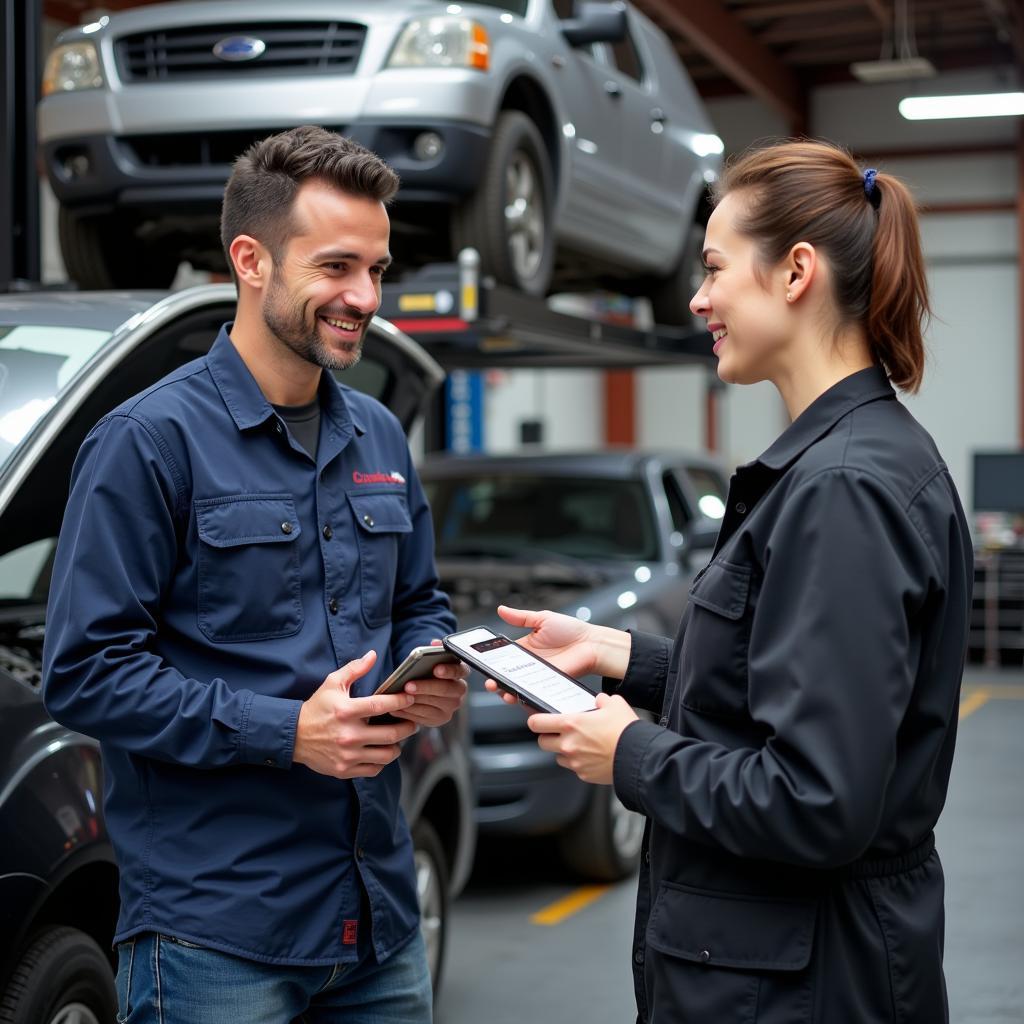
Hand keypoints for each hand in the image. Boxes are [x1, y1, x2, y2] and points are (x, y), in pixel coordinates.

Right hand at [294, 651, 417, 778]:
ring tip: (397, 738)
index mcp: (346, 711)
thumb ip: (354, 669)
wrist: (294, 735)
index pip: (381, 705)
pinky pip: (374, 769)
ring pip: (386, 755)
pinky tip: (380, 751)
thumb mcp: (332, 683)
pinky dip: (382, 761)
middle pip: (391, 734)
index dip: (400, 701)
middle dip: (407, 727)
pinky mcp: (344, 769)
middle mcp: (348, 734)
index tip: (409, 698)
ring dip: (396, 746)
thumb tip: (372, 655)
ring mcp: (347, 755)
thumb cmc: (317, 707)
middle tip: (411, 722)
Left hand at [391, 642, 469, 726]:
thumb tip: (434, 643)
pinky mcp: (439, 719)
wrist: (427, 692)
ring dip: (415, 700)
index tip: (435, 669)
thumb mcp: (433, 660)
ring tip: (399, 696)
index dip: (448, 670)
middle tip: (408, 685)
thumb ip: (435, 651)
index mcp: (460, 673)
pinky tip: (397, 707)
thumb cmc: (429, 672)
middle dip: (425, 687)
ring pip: (433, 705)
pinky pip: (424, 717)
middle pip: (445, 690)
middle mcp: (459, 691)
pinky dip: (409, 712)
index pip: (460, 670)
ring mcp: (450, 707)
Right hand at [484, 606, 630, 706]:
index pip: (502, 658)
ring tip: (501, 691)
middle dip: (494, 681)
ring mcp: (538, 676)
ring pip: (517, 687)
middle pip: (506, 676)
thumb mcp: (542, 619)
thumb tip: (501, 609)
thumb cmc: (570, 630)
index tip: (481, 664)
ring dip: (506, 692)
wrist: (592, 643)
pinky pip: (534, 693)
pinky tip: (518, 697)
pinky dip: (525, 697)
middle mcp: (529, 664)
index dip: (491, 662)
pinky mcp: (548, 685)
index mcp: (524, 648)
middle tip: (490, 683)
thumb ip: (520, 617)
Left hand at [527, 693, 638, 784]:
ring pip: (557, 757)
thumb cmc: (626, 730)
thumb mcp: (615, 704)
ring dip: (563, 751)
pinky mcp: (584, 775)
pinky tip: (591, 756)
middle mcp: (568, 744)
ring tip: (579, 745)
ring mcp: (575, 761)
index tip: (537, 719)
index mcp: (571, 724)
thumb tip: (600, 701)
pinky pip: (574, 768)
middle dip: (548, 737)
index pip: (536, 723)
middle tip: (558, 732)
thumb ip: (602, 700)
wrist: (639, 756)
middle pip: (542, 742)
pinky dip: (578, 763)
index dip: (534, 720)